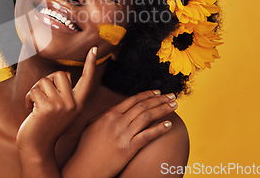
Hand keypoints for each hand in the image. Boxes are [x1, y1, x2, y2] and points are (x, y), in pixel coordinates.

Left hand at [16, 46, 97, 153]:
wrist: (37, 148)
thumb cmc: (46, 126)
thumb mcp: (61, 110)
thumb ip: (65, 94)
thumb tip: (66, 74)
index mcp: (78, 104)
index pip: (87, 80)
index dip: (90, 64)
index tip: (93, 48)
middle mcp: (73, 104)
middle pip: (60, 74)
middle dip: (46, 82)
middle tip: (41, 97)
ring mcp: (61, 106)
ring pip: (45, 81)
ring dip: (35, 91)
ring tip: (35, 105)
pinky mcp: (48, 107)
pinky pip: (34, 90)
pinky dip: (28, 98)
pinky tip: (30, 109)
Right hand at [62, 90, 177, 177]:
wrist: (84, 167)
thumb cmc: (87, 148)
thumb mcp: (93, 126)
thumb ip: (105, 116)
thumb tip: (116, 110)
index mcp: (109, 114)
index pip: (132, 100)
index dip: (148, 95)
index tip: (158, 92)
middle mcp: (117, 121)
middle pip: (143, 106)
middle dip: (160, 99)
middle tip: (172, 95)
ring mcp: (123, 134)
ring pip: (147, 117)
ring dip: (163, 109)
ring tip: (174, 105)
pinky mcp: (128, 148)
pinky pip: (147, 136)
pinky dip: (159, 129)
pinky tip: (169, 124)